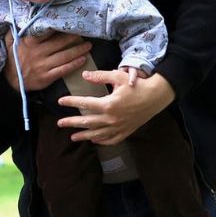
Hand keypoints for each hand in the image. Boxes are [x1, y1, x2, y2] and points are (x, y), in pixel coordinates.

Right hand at [5, 29, 90, 91]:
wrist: (12, 81)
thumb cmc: (13, 58)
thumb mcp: (10, 41)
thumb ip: (16, 29)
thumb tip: (24, 16)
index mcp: (30, 42)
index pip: (48, 31)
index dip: (60, 26)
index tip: (71, 21)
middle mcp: (38, 52)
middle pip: (60, 42)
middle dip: (75, 36)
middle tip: (86, 32)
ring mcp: (43, 65)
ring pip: (65, 56)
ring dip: (79, 50)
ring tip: (89, 45)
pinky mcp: (47, 77)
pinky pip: (64, 69)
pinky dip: (75, 64)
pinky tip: (84, 59)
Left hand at [56, 69, 174, 145]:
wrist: (156, 97)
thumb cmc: (137, 85)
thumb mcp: (118, 77)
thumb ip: (100, 76)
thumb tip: (84, 75)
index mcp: (108, 104)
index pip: (84, 103)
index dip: (71, 102)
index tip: (60, 101)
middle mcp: (111, 119)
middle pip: (87, 122)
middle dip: (71, 123)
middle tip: (59, 123)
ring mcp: (119, 127)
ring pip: (97, 134)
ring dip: (84, 136)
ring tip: (73, 137)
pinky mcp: (126, 131)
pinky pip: (111, 139)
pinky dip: (102, 141)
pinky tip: (94, 140)